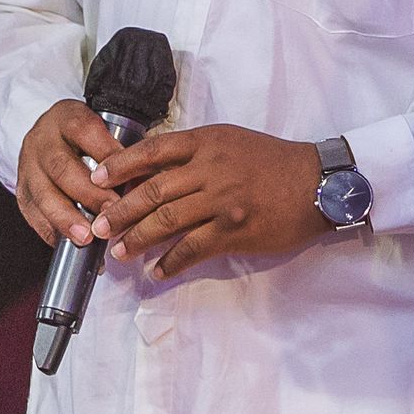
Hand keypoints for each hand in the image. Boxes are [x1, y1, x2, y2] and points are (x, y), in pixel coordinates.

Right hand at [16, 99, 121, 248]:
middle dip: (88, 194)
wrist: (49, 136)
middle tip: (111, 212)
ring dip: (66, 218)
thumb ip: (121, 153)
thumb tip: (146, 184)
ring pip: (43, 193)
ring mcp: (28, 166)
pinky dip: (51, 230)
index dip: (106, 154)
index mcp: (67, 118)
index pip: (86, 131)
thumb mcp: (102, 130)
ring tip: (87, 237)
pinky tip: (68, 243)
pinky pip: (32, 213)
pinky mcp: (21, 190)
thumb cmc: (85, 138)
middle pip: (61, 167)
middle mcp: (42, 140)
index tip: (127, 178)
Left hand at [86, 124, 323, 280]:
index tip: (95, 179)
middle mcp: (210, 168)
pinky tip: (158, 272)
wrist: (319, 183)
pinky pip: (193, 248)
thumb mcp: (231, 141)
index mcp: (207, 142)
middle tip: (98, 227)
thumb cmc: (274, 161)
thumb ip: (196, 152)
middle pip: (153, 190)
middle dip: (119, 211)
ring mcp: (222, 201)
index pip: (152, 150)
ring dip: (137, 240)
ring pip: (167, 221)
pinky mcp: (234, 229)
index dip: (120, 165)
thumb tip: (154, 168)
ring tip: (119, 253)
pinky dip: (171, 262)